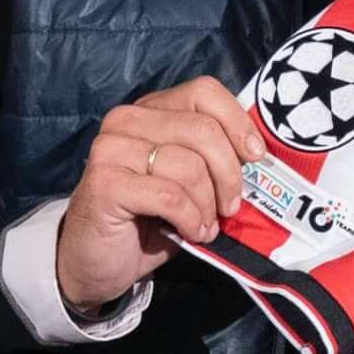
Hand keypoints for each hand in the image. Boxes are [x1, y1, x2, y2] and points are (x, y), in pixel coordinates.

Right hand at [56, 77, 264, 314]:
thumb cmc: (148, 220)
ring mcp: (112, 148)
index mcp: (151, 111)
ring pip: (189, 166)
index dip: (237, 123)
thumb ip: (213, 159)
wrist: (95, 262)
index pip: (204, 92)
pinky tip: (190, 232)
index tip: (255, 157)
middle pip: (202, 130)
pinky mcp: (105, 181)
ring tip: (205, 225)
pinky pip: (170, 195)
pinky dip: (190, 219)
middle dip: (229, 174)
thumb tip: (258, 155)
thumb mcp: (189, 183)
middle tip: (230, 207)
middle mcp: (127, 120)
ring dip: (208, 205)